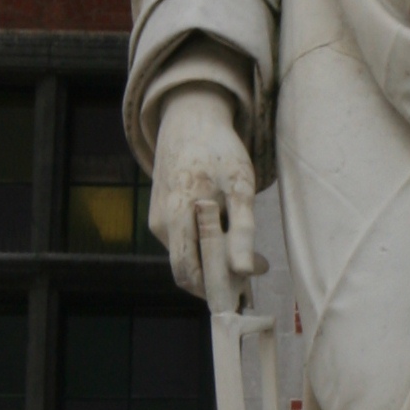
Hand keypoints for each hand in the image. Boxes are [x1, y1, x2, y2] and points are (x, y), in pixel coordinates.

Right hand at [148, 85, 257, 299]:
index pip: (187, 272)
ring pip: (186, 256)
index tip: (247, 288)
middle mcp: (160, 223)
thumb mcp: (240, 185)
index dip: (214, 288)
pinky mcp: (159, 216)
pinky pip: (183, 242)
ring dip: (212, 260)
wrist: (189, 121)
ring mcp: (157, 221)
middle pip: (186, 270)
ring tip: (244, 246)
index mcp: (177, 215)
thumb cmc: (219, 150)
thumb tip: (246, 271)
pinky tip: (224, 229)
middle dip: (217, 279)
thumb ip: (242, 229)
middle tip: (252, 274)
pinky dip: (204, 246)